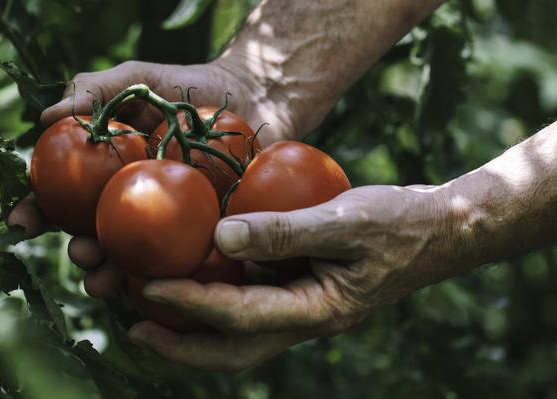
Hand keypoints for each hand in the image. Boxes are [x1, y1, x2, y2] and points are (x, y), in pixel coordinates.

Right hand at [11, 58, 296, 292]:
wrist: (255, 94)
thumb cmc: (189, 85)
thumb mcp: (136, 78)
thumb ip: (93, 90)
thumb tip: (44, 119)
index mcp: (107, 173)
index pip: (63, 198)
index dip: (38, 212)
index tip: (21, 225)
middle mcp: (132, 203)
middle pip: (95, 237)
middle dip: (79, 253)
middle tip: (80, 253)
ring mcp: (169, 222)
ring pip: (133, 259)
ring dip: (112, 275)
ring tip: (107, 280)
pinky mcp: (207, 234)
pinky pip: (183, 262)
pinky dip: (167, 278)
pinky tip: (157, 286)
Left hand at [126, 185, 480, 369]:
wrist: (437, 230)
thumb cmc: (399, 223)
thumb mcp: (346, 220)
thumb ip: (287, 231)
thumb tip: (220, 237)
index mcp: (316, 311)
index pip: (239, 318)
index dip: (189, 306)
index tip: (145, 289)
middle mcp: (303, 318)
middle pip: (232, 350)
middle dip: (180, 345)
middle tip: (133, 326)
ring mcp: (300, 306)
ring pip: (237, 331)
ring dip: (192, 323)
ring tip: (147, 302)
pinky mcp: (298, 287)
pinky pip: (249, 301)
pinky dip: (215, 295)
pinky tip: (193, 268)